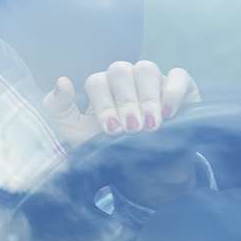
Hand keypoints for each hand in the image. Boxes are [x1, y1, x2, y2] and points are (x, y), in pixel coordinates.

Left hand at [42, 61, 200, 147]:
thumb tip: (62, 81)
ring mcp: (153, 80)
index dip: (103, 105)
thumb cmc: (107, 149)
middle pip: (120, 71)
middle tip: (132, 129)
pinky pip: (179, 75)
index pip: (97, 81)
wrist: (145, 170)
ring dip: (147, 98)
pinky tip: (169, 112)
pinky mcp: (181, 87)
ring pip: (146, 69)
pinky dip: (173, 91)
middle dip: (125, 102)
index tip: (111, 131)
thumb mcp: (76, 133)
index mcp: (101, 87)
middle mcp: (126, 79)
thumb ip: (59, 108)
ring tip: (150, 125)